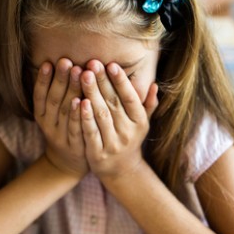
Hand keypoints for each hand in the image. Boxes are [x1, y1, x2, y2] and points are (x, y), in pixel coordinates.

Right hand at [33, 58, 87, 178]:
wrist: (70, 163)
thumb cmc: (66, 129)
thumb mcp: (55, 113)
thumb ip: (58, 92)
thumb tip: (63, 61)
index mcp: (42, 115)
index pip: (39, 95)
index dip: (43, 79)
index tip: (49, 62)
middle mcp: (49, 125)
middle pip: (53, 100)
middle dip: (60, 79)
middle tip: (66, 61)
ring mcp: (61, 136)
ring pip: (65, 111)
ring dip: (71, 90)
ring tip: (77, 72)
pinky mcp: (75, 146)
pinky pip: (76, 128)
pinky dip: (78, 114)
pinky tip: (83, 100)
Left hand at [79, 60, 158, 180]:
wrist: (121, 171)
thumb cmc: (129, 139)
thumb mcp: (142, 123)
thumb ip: (148, 104)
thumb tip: (154, 85)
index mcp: (140, 121)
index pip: (130, 98)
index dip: (121, 81)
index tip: (112, 64)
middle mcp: (128, 132)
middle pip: (113, 103)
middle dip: (102, 82)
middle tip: (92, 63)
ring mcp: (113, 144)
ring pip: (101, 115)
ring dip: (92, 94)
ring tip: (83, 75)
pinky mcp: (98, 154)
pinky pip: (90, 132)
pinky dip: (85, 117)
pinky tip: (78, 101)